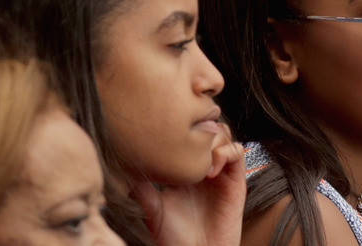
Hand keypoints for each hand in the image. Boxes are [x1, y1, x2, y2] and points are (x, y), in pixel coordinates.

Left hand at [134, 124, 245, 245]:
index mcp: (186, 168)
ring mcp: (222, 172)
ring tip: (199, 159)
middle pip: (207, 127)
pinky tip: (211, 170)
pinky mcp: (236, 180)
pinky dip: (225, 152)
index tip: (167, 134)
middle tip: (187, 142)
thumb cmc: (174, 238)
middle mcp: (205, 166)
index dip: (182, 129)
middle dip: (199, 127)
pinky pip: (238, 151)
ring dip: (212, 139)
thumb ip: (142, 188)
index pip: (188, 134)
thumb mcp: (153, 209)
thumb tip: (123, 168)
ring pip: (223, 134)